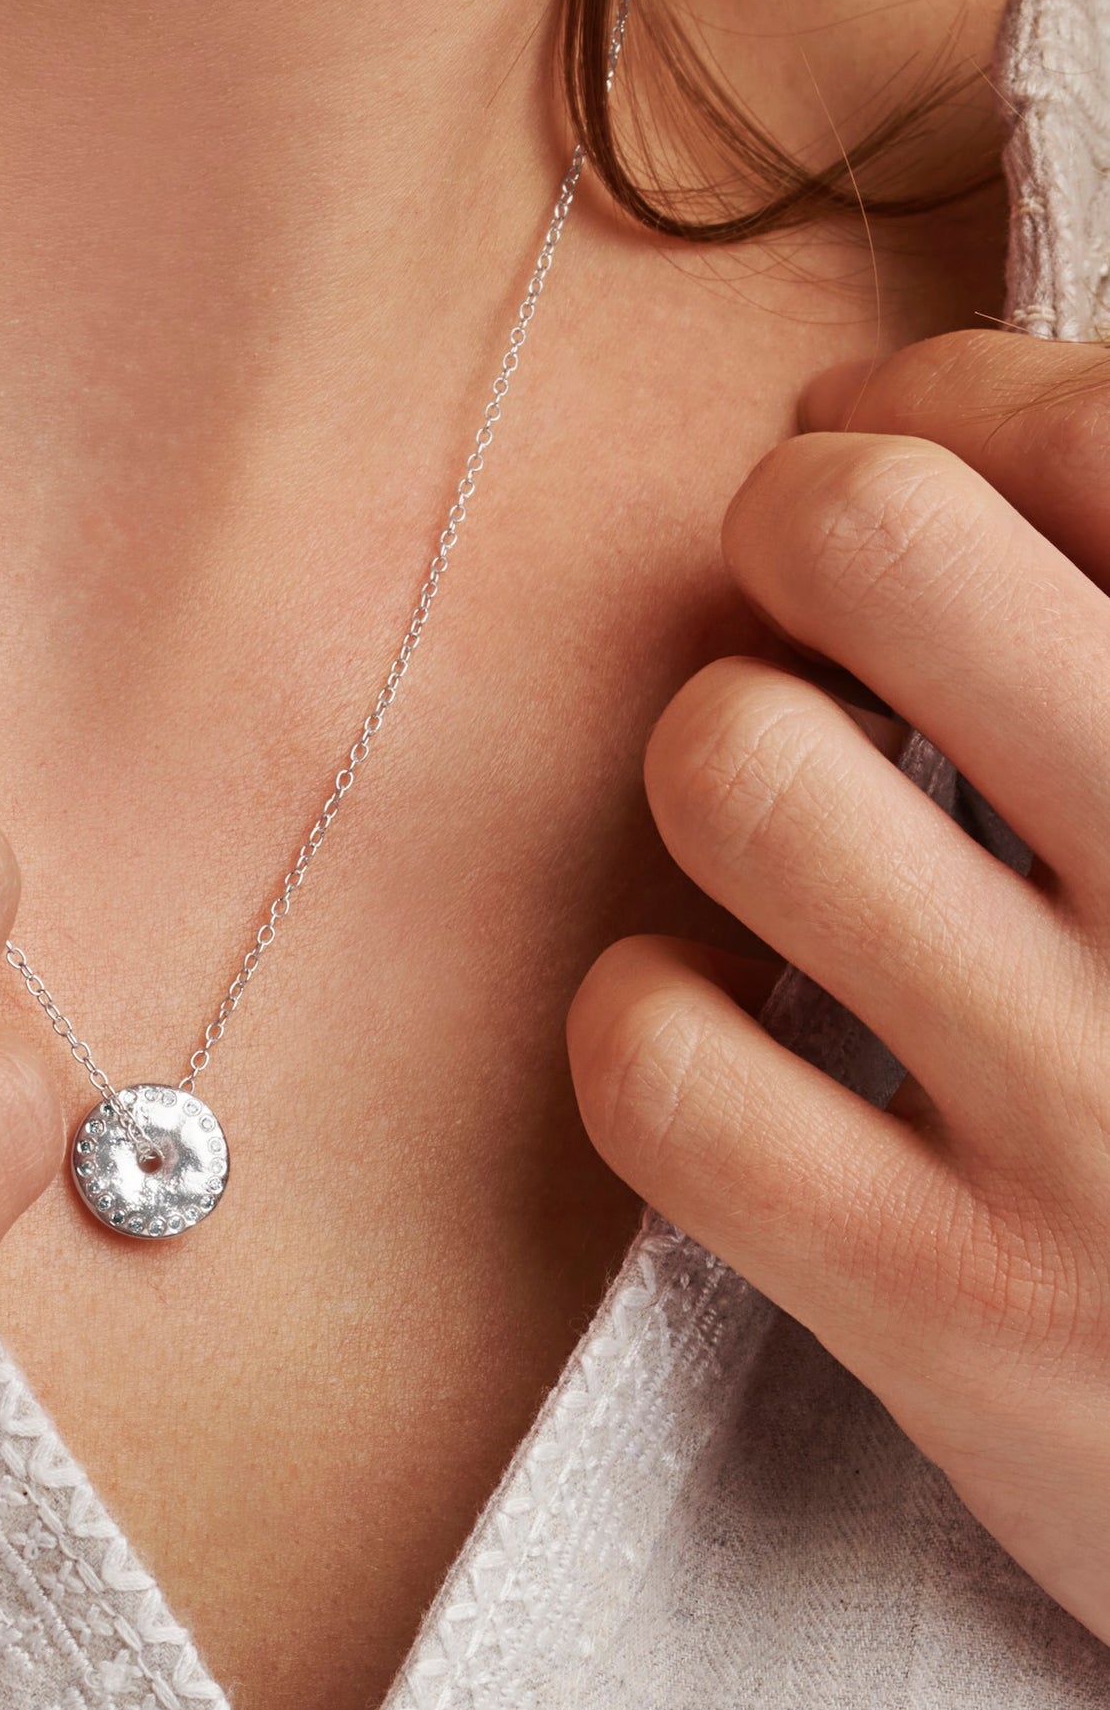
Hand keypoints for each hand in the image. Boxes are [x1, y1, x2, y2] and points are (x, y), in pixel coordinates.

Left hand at [569, 329, 1109, 1649]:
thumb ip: (1103, 645)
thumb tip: (906, 426)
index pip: (1095, 434)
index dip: (934, 397)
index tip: (874, 441)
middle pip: (871, 541)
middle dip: (790, 526)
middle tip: (806, 609)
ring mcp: (1103, 1128)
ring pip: (738, 774)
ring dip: (715, 763)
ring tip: (784, 830)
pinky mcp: (959, 1312)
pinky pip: (660, 1065)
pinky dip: (645, 1013)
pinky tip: (729, 1025)